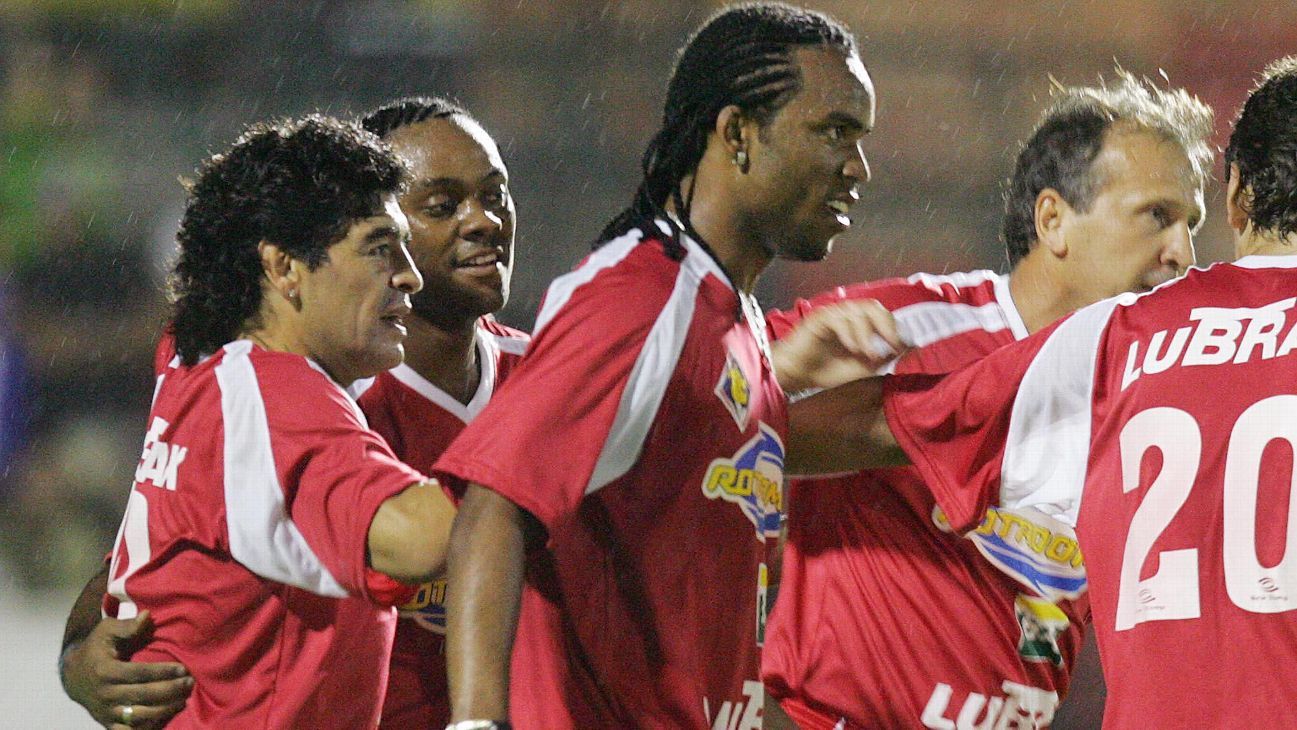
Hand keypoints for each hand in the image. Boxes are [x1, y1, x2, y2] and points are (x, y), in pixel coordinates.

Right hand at [61, 611, 192, 728]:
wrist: (73, 677)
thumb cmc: (96, 649)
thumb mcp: (106, 631)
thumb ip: (127, 625)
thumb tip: (148, 616)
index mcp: (105, 671)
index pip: (139, 673)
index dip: (163, 672)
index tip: (183, 668)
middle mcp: (105, 694)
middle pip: (143, 695)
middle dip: (170, 690)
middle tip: (189, 683)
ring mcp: (106, 711)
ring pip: (139, 716)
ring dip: (164, 710)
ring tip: (183, 700)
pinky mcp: (107, 722)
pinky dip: (147, 728)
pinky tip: (165, 718)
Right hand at [772, 298, 906, 391]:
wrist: (796, 375)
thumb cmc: (826, 370)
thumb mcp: (862, 368)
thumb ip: (883, 358)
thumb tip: (908, 349)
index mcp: (859, 324)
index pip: (882, 316)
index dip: (895, 328)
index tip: (904, 346)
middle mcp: (847, 315)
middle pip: (873, 307)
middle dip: (886, 325)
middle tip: (892, 344)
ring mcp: (832, 315)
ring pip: (857, 312)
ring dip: (867, 335)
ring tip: (866, 355)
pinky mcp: (818, 319)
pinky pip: (838, 319)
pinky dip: (849, 334)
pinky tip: (851, 349)